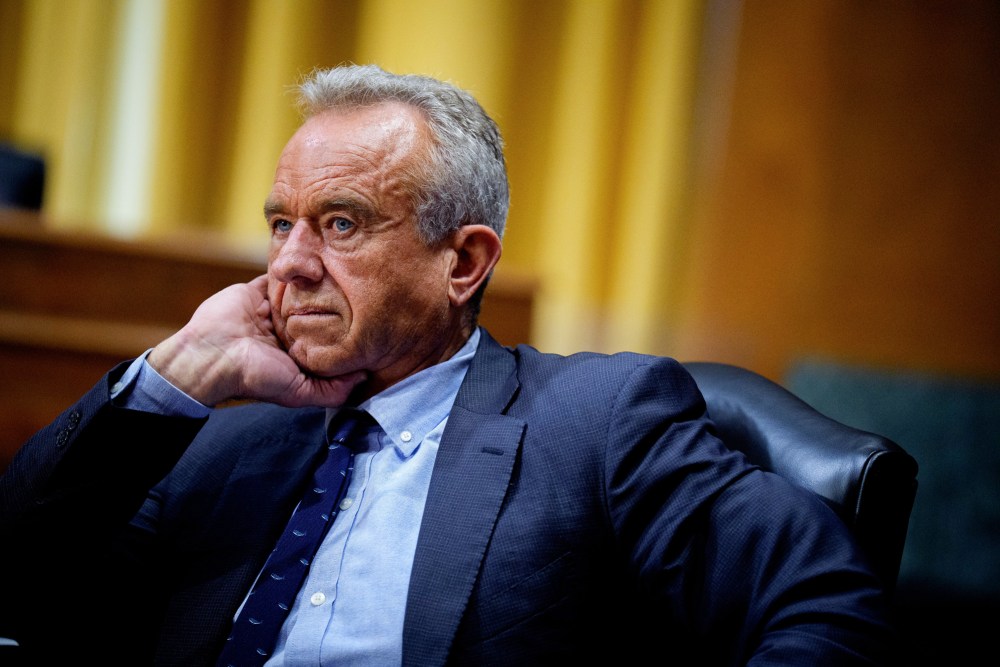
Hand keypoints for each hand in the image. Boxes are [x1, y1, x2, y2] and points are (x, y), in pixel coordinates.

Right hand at [148, 275, 365, 406]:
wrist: (211, 355)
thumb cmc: (254, 375)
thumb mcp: (298, 392)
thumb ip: (331, 391)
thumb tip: (364, 376)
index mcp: (295, 355)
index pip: (326, 341)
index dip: (344, 334)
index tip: (366, 323)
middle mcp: (285, 332)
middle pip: (316, 314)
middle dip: (334, 306)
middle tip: (359, 293)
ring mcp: (271, 310)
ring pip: (299, 294)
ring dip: (314, 284)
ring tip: (339, 272)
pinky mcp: (256, 292)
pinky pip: (276, 277)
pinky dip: (289, 270)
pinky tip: (308, 263)